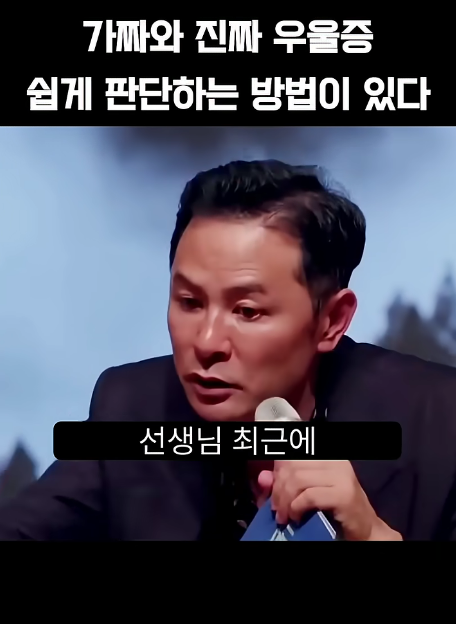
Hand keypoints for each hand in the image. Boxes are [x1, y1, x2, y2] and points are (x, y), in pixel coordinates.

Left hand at [257, 460, 401, 540]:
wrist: (364, 532)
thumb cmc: (333, 512)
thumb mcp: (305, 494)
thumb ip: (284, 484)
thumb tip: (263, 478)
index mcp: (326, 456)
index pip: (292, 453)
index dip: (278, 470)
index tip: (275, 489)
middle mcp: (335, 461)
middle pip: (291, 465)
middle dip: (278, 489)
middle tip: (277, 509)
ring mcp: (341, 476)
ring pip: (298, 479)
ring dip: (285, 501)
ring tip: (285, 516)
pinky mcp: (344, 494)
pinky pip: (309, 496)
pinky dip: (296, 508)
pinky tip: (296, 517)